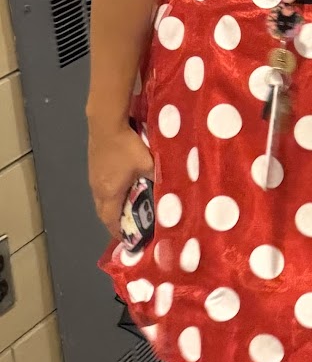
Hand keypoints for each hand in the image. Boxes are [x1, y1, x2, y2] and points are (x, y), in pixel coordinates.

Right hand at [89, 123, 153, 237]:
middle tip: (129, 226)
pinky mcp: (93, 166)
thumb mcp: (149, 164)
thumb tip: (169, 190)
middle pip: (103, 212)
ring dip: (112, 207)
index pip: (111, 220)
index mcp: (110, 192)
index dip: (118, 231)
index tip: (128, 239)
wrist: (106, 122)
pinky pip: (100, 188)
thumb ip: (159, 179)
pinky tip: (121, 188)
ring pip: (100, 199)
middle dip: (114, 221)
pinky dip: (110, 194)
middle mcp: (97, 188)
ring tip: (127, 209)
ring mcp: (93, 176)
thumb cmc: (127, 147)